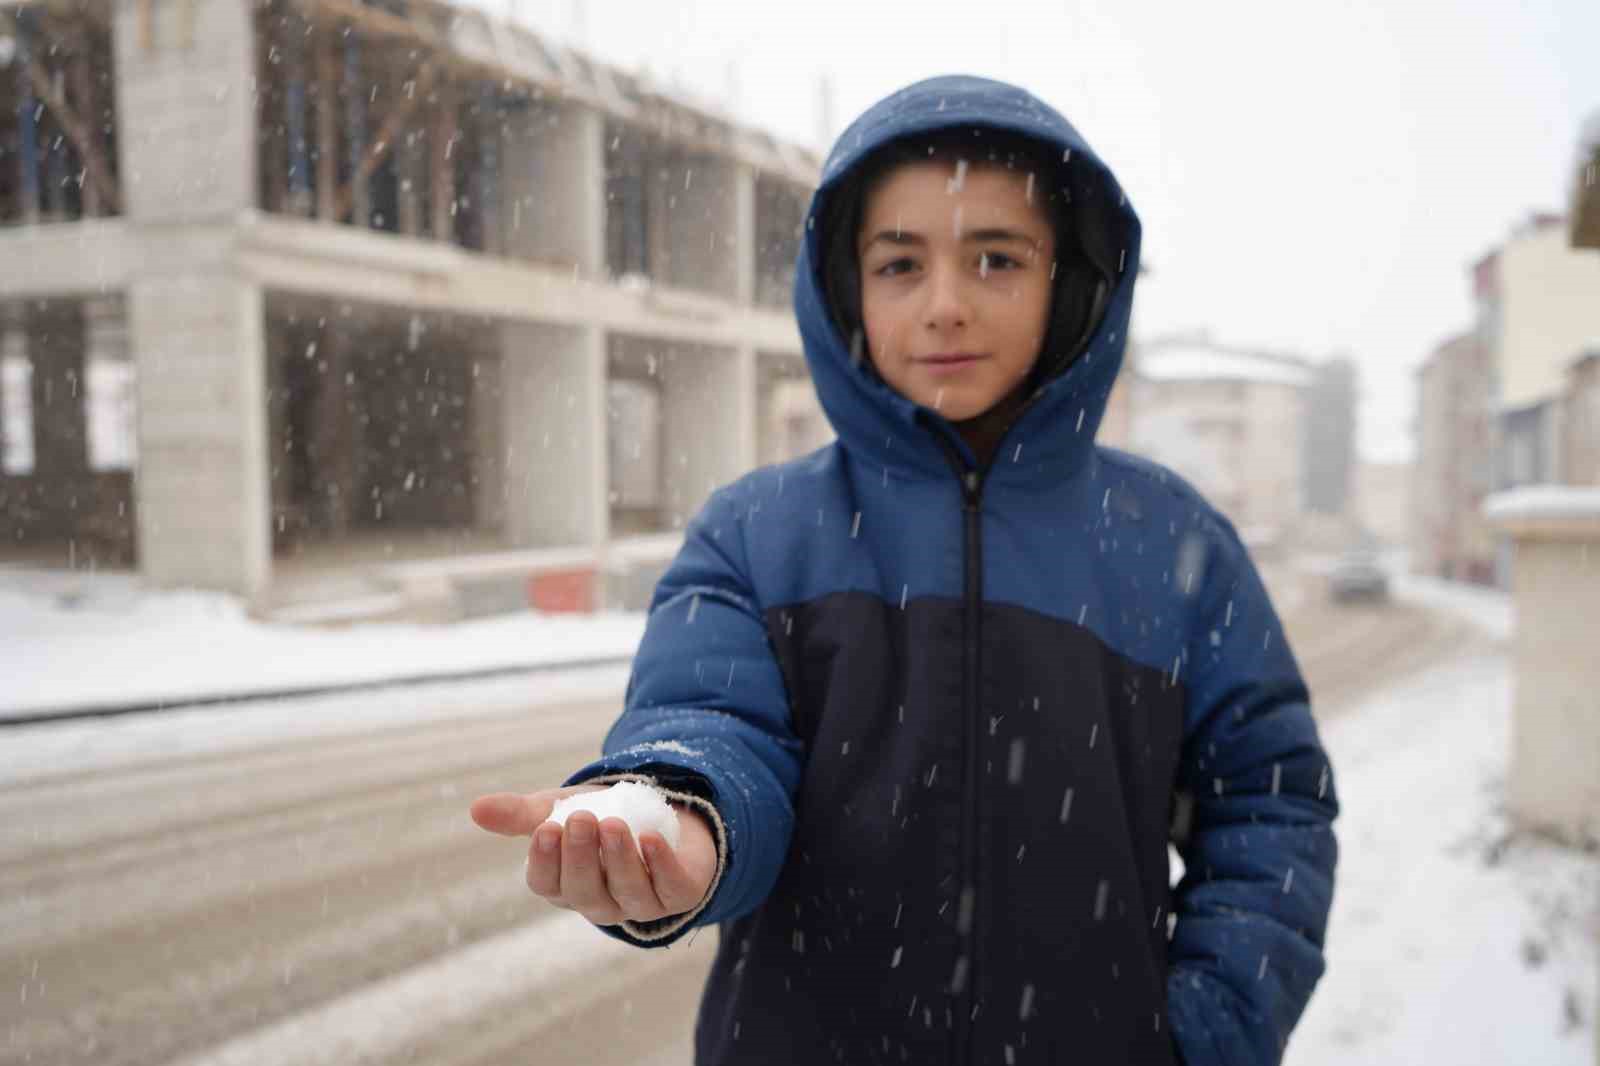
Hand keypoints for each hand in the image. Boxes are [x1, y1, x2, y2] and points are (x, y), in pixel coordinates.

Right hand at [469, 785, 718, 926]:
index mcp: (565, 885)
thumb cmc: (600, 817)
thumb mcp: (559, 810)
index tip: (546, 828)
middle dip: (582, 856)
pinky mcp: (678, 894)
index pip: (547, 883)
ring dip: (619, 858)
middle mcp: (600, 901)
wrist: (660, 815)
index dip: (545, 860)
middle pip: (585, 890)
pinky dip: (661, 865)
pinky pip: (671, 889)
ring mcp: (640, 903)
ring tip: (613, 824)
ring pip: (628, 892)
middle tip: (582, 819)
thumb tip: (475, 809)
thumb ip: (522, 814)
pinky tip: (651, 839)